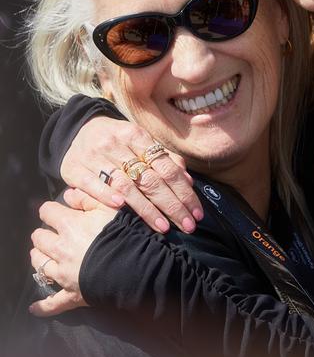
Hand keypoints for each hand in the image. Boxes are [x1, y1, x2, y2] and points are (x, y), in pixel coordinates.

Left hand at [30, 196, 115, 316]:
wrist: (140, 265)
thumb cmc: (127, 232)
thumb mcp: (110, 206)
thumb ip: (87, 198)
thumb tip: (68, 194)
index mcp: (69, 224)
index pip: (47, 211)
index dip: (53, 211)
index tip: (60, 213)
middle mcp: (61, 248)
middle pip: (39, 238)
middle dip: (45, 234)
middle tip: (56, 234)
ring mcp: (64, 273)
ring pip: (39, 264)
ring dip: (41, 258)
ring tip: (48, 256)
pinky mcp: (72, 294)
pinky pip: (52, 303)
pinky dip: (43, 306)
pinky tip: (34, 308)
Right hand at [60, 116, 202, 232]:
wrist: (80, 129)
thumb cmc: (119, 142)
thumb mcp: (141, 142)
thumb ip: (165, 159)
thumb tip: (188, 181)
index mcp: (137, 136)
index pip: (166, 168)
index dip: (183, 192)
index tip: (196, 213)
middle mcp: (117, 144)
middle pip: (150, 179)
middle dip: (171, 205)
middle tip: (187, 226)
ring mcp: (94, 156)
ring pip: (125, 184)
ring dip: (146, 208)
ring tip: (163, 227)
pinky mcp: (74, 168)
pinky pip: (92, 184)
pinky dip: (106, 195)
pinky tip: (121, 208)